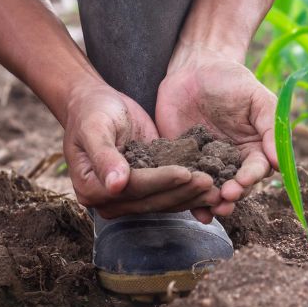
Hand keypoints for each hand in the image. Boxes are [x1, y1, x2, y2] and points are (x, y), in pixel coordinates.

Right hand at [63, 80, 220, 218]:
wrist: (96, 105)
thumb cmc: (92, 112)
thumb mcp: (95, 128)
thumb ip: (104, 156)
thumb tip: (115, 185)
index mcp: (92, 188)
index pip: (133, 188)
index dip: (160, 181)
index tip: (185, 172)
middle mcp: (110, 200)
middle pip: (152, 200)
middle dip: (182, 191)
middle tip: (209, 182)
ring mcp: (130, 197)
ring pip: (164, 202)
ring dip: (191, 196)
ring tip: (215, 187)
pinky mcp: (147, 189)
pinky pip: (170, 194)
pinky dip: (190, 191)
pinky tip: (211, 187)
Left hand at [156, 45, 277, 219]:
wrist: (193, 69)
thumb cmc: (230, 79)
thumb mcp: (256, 97)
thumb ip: (271, 126)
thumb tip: (279, 161)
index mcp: (254, 147)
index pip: (257, 169)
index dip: (251, 177)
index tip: (244, 181)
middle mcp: (232, 161)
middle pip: (236, 186)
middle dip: (232, 195)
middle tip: (225, 198)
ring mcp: (207, 164)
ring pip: (213, 191)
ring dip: (213, 203)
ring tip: (209, 209)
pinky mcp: (183, 163)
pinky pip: (187, 184)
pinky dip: (189, 199)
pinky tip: (191, 211)